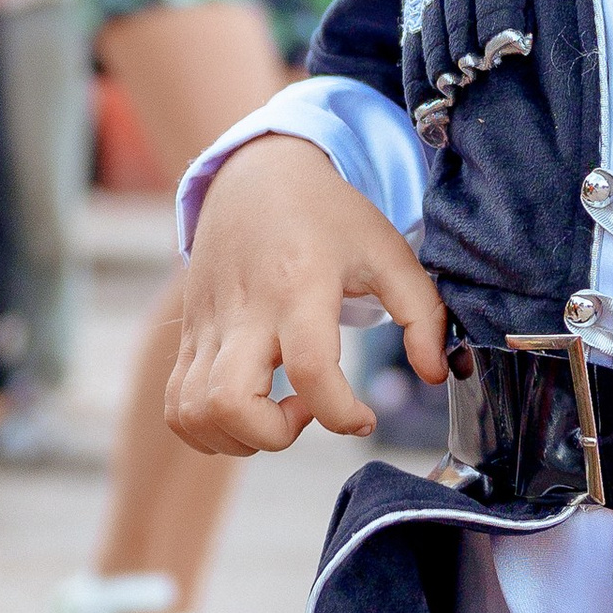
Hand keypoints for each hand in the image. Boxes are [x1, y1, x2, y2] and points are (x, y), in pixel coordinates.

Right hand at [166, 134, 447, 455]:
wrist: (256, 174)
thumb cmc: (328, 216)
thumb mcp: (389, 251)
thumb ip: (423, 314)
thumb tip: (436, 375)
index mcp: (299, 287)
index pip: (309, 369)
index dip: (342, 413)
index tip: (365, 417)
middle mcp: (244, 310)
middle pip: (229, 402)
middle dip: (272, 436)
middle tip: (307, 412)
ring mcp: (207, 325)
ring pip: (191, 413)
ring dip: (237, 438)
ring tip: (278, 411)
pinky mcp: (187, 335)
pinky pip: (176, 404)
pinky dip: (209, 428)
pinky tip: (251, 408)